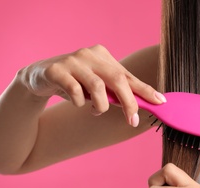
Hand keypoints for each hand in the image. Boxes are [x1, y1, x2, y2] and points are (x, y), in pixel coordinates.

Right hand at [15, 44, 165, 126]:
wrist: (39, 77)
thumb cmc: (74, 83)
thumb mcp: (96, 85)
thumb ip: (115, 92)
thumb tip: (139, 106)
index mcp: (102, 55)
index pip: (127, 75)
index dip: (144, 90)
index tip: (160, 103)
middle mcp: (89, 54)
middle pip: (117, 79)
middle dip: (128, 102)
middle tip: (132, 120)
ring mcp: (72, 61)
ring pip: (97, 86)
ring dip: (101, 105)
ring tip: (97, 110)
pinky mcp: (56, 71)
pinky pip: (74, 91)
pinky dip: (78, 102)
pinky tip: (76, 103)